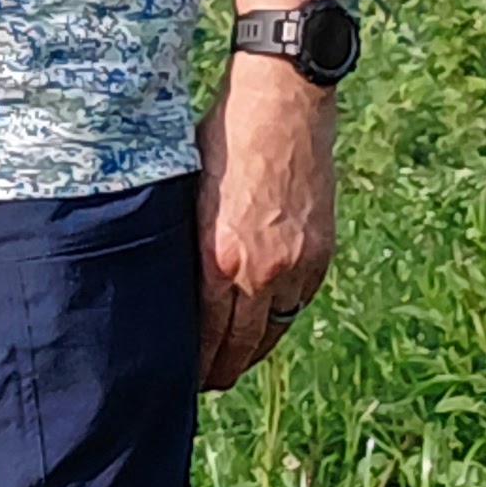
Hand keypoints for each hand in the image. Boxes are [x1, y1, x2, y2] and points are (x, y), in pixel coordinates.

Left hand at [195, 53, 336, 390]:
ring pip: (275, 328)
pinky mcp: (321, 251)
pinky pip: (299, 300)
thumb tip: (164, 280)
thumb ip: (183, 242)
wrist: (281, 103)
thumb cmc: (220, 138)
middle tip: (205, 383)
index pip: (206, 334)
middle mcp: (261, 270)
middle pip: (242, 344)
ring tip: (234, 361)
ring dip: (253, 349)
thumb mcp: (186, 193)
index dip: (195, 362)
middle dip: (221, 369)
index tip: (182, 378)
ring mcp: (297, 263)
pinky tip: (265, 319)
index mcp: (218, 258)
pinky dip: (281, 315)